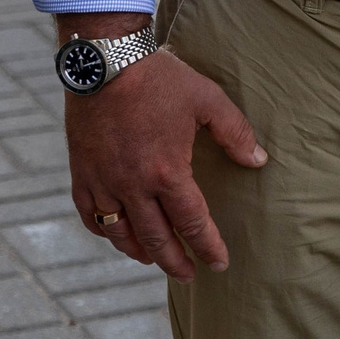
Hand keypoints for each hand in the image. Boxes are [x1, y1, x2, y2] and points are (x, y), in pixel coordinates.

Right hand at [62, 23, 265, 280]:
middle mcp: (132, 185)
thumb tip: (258, 161)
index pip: (191, 222)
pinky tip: (116, 235)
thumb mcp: (208, 100)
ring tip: (154, 260)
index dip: (207, 246)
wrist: (106, 62)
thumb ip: (235, 133)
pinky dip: (104, 231)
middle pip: (155, 238)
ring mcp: (102, 182)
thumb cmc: (161, 79)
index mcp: (167, 171)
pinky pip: (90, 215)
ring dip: (139, 251)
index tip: (219, 264)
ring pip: (120, 233)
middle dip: (175, 261)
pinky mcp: (81, 174)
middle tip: (188, 276)